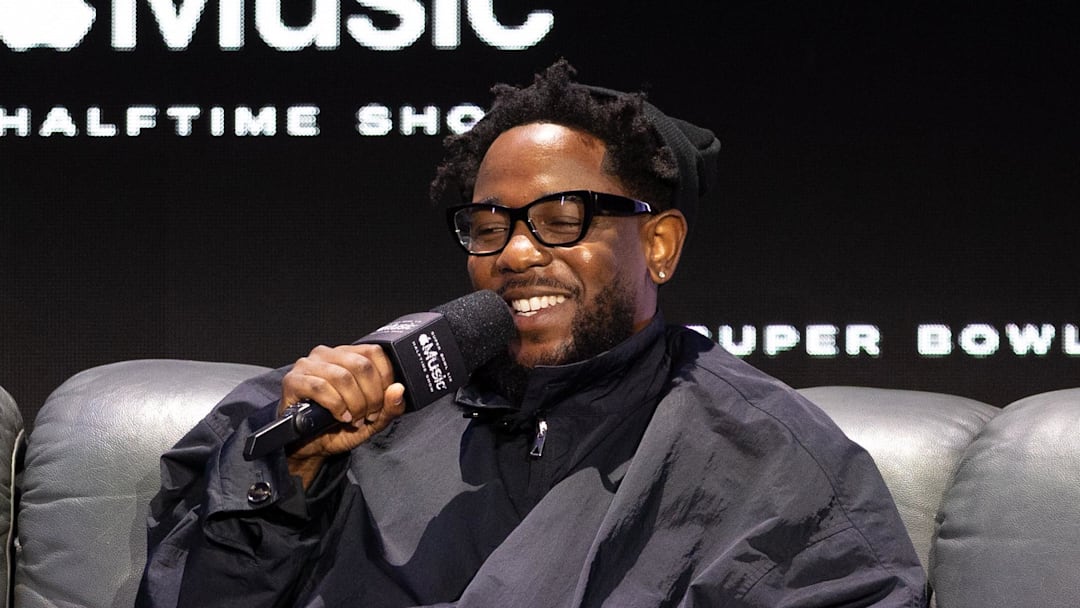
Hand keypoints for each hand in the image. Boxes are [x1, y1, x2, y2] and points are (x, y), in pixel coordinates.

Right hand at [280, 344, 406, 486]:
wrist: (312, 446)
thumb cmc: (339, 427)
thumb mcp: (373, 419)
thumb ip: (390, 406)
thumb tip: (398, 389)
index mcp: (347, 355)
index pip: (374, 352)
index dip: (384, 379)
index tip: (382, 401)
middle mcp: (327, 354)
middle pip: (361, 365)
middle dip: (370, 396)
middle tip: (368, 414)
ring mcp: (308, 365)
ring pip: (342, 377)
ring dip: (353, 403)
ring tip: (353, 418)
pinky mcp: (293, 381)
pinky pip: (320, 387)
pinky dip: (335, 405)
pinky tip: (338, 416)